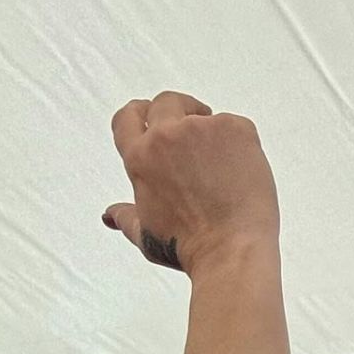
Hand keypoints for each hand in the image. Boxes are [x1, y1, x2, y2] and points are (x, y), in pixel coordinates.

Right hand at [104, 92, 279, 276]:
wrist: (231, 250)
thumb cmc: (189, 249)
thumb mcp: (147, 235)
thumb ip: (127, 218)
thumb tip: (109, 215)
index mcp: (140, 156)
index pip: (128, 117)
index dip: (141, 113)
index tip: (153, 116)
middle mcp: (165, 136)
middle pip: (167, 103)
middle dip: (180, 112)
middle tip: (198, 134)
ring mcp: (201, 128)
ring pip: (206, 118)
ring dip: (214, 136)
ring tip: (226, 170)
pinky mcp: (235, 129)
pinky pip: (237, 127)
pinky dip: (241, 146)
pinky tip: (243, 174)